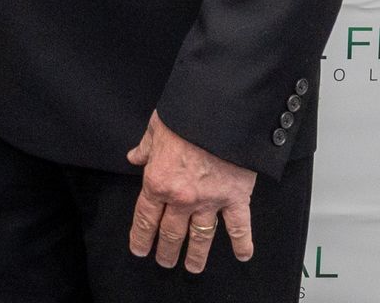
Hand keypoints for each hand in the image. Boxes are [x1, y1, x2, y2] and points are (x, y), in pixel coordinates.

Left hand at [125, 112, 254, 270]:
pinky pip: (239, 226)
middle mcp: (182, 197)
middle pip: (171, 232)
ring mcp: (209, 200)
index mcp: (158, 181)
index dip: (141, 236)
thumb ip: (146, 147)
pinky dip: (243, 243)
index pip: (145, 217)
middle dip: (165, 250)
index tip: (140, 249)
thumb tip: (135, 156)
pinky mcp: (235, 197)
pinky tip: (243, 256)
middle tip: (164, 261)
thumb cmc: (185, 116)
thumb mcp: (156, 128)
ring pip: (200, 237)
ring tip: (192, 267)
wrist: (219, 111)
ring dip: (196, 255)